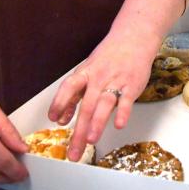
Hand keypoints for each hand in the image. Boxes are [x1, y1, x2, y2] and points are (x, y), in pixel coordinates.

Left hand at [47, 0, 185, 160]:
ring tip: (90, 140)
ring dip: (97, 122)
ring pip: (104, 103)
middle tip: (73, 152)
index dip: (60, 103)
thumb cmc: (109, 56)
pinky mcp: (132, 86)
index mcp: (85, 73)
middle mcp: (99, 78)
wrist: (134, 37)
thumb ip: (74, 95)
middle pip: (86, 106)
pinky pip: (126, 101)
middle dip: (78, 131)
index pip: (68, 87)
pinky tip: (119, 125)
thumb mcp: (87, 71)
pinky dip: (123, 113)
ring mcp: (116, 81)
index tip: (53, 119)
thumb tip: (61, 119)